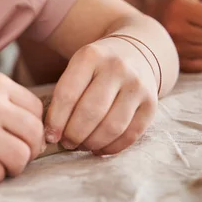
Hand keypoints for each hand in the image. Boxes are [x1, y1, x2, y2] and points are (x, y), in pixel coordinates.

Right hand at [0, 71, 43, 184]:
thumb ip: (3, 100)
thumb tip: (33, 130)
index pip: (36, 108)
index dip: (34, 126)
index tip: (23, 136)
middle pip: (34, 133)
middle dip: (31, 149)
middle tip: (17, 154)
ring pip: (20, 156)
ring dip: (15, 166)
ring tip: (2, 164)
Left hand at [43, 39, 157, 155]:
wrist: (135, 53)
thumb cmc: (96, 66)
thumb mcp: (77, 66)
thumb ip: (64, 94)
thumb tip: (53, 133)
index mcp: (91, 56)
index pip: (68, 94)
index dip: (56, 120)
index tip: (49, 136)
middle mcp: (117, 68)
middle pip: (91, 112)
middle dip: (74, 134)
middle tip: (66, 143)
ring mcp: (137, 86)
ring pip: (112, 126)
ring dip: (92, 143)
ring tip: (82, 146)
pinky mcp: (151, 104)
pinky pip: (131, 134)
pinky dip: (112, 147)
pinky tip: (99, 148)